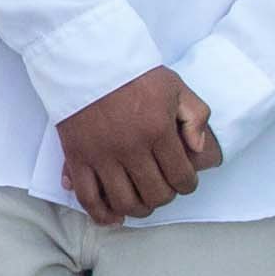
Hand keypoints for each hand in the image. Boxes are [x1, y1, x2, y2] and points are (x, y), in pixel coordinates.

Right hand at [54, 68, 217, 223]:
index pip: (181, 177)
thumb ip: (196, 117)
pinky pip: (88, 197)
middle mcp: (130, 148)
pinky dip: (102, 214)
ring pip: (124, 202)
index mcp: (157, 130)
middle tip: (163, 187)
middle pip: (155, 194)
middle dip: (165, 196)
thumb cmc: (134, 73)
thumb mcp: (176, 86)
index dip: (187, 185)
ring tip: (142, 200)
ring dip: (138, 208)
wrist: (86, 58)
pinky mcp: (77, 157)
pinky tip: (113, 217)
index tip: (184, 180)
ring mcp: (101, 155)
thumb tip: (197, 150)